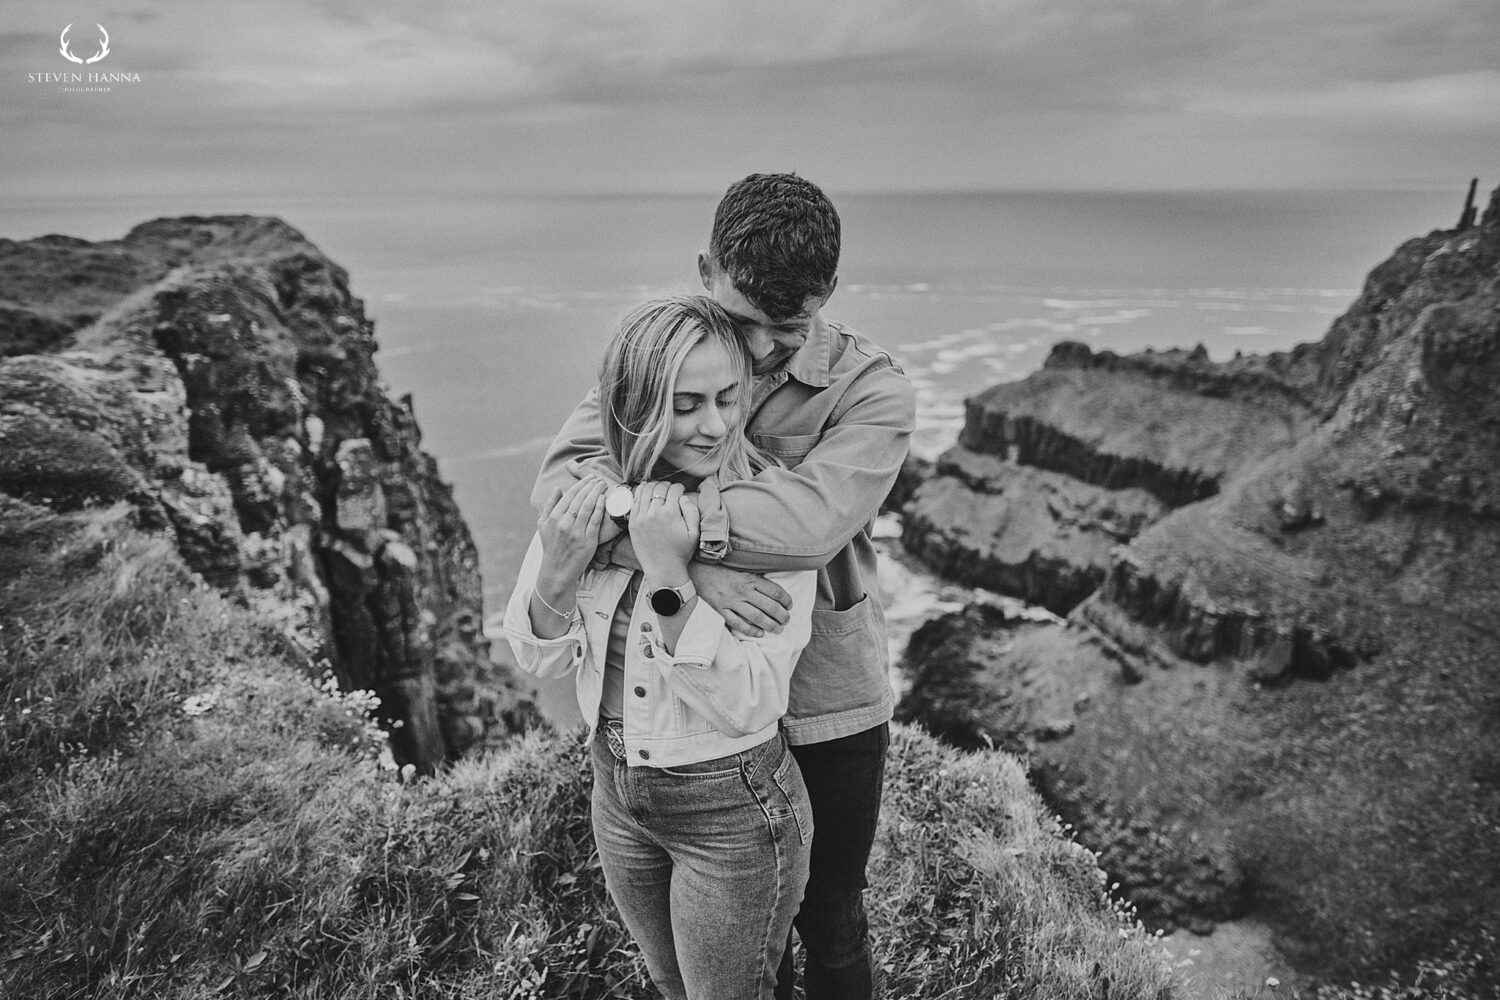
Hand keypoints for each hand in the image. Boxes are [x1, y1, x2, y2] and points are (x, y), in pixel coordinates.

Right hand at [536, 477, 607, 593]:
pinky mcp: (588, 541)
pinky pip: (596, 520)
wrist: (557, 570)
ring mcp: (577, 533)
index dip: (581, 484)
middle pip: (580, 499)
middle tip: (599, 478)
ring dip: (597, 492)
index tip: (589, 478)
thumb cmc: (551, 545)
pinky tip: (604, 499)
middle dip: (591, 485)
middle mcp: (565, 524)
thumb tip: (557, 488)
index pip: (569, 495)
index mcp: (554, 518)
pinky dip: (600, 508)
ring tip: (603, 485)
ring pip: (589, 507)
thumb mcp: (542, 525)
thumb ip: (549, 505)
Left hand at [631, 481, 697, 583]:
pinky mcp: (632, 522)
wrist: (663, 569)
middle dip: (667, 486)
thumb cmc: (681, 552)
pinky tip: (644, 489)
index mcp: (670, 514)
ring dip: (653, 486)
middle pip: (660, 488)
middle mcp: (654, 512)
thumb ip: (692, 511)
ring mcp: (641, 517)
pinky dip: (639, 492)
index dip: (679, 487)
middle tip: (670, 489)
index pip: (674, 490)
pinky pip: (634, 500)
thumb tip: (683, 497)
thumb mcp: (694, 533)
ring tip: (658, 489)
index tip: (681, 490)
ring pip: (646, 491)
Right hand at [688, 563, 791, 636]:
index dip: (786, 600)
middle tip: (787, 620)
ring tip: (778, 629)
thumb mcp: (740, 568)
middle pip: (769, 606)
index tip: (790, 605)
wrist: (695, 570)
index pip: (774, 591)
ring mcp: (731, 601)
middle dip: (782, 615)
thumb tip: (772, 589)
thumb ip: (754, 578)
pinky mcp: (720, 610)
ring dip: (771, 625)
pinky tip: (759, 634)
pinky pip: (738, 623)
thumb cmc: (719, 569)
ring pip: (756, 617)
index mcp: (749, 578)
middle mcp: (742, 590)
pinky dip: (750, 630)